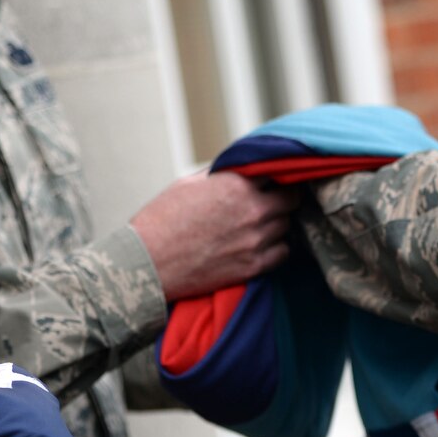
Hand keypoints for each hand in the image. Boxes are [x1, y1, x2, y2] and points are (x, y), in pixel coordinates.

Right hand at [131, 171, 294, 301]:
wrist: (146, 264)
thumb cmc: (160, 220)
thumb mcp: (187, 184)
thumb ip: (219, 175)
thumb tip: (234, 169)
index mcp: (236, 185)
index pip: (276, 172)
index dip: (272, 176)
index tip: (267, 181)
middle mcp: (252, 211)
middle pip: (290, 199)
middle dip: (281, 198)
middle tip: (268, 202)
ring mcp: (255, 241)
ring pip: (286, 226)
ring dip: (276, 224)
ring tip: (257, 226)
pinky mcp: (253, 267)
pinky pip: (282, 253)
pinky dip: (275, 248)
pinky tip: (259, 245)